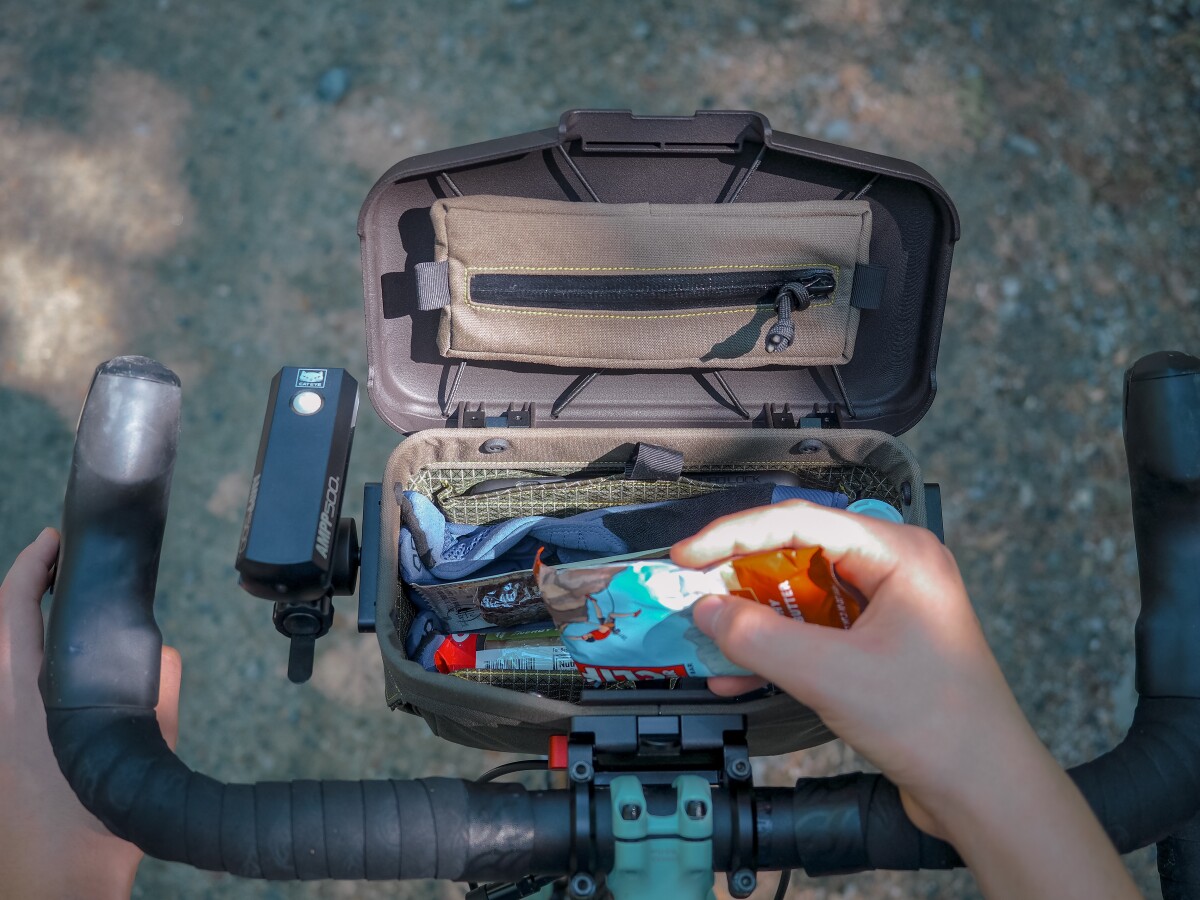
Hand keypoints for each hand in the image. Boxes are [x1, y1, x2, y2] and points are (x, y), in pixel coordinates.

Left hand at [0, 528, 181, 899]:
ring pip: (0, 660)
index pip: (12, 612)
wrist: (52, 889)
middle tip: (59, 565)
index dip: (30, 567)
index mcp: (24, 701)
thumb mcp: (143, 751)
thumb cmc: (94, 827)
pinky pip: (6, 690)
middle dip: (24, 589)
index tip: (53, 540)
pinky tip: (61, 677)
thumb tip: (161, 655)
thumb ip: (157, 693)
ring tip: (59, 608)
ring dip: (21, 627)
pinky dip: (25, 664)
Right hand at [672, 501, 1138, 899]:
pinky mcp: (879, 648)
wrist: (986, 792)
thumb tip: (707, 611)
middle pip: (798, 555)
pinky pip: (815, 634)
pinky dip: (778, 651)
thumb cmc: (936, 724)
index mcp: (898, 553)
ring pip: (801, 598)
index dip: (734, 535)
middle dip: (741, 580)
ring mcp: (889, 610)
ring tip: (708, 640)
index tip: (688, 555)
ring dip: (755, 622)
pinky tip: (739, 675)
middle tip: (694, 596)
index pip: (799, 521)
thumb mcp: (831, 676)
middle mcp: (895, 570)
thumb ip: (760, 639)